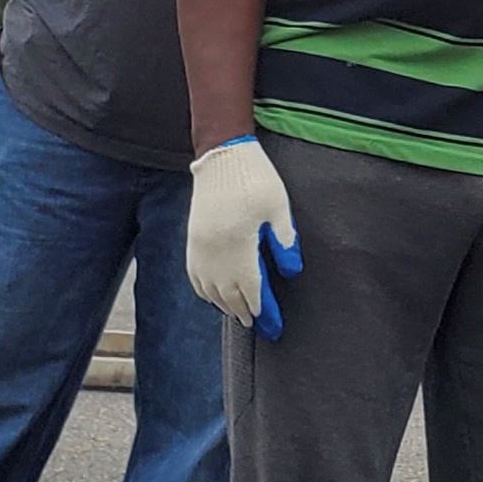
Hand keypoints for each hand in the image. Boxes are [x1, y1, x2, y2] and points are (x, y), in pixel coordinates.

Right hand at [187, 136, 300, 340]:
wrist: (222, 155)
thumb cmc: (255, 179)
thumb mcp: (280, 209)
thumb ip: (285, 242)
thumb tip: (290, 272)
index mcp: (239, 246)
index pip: (251, 289)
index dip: (263, 310)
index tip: (273, 325)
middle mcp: (214, 252)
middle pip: (228, 294)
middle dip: (245, 312)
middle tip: (259, 326)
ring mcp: (199, 246)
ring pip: (209, 289)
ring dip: (224, 305)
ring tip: (240, 314)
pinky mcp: (192, 238)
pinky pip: (195, 275)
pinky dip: (205, 291)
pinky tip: (214, 296)